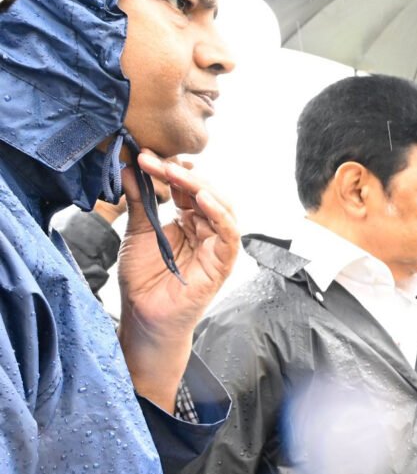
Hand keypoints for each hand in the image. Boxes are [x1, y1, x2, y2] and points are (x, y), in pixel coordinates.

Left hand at [117, 149, 238, 409]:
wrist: (144, 317)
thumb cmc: (145, 280)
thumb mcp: (137, 232)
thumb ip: (139, 202)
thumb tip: (131, 168)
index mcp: (188, 221)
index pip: (186, 188)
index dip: (168, 170)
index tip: (144, 156)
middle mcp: (206, 230)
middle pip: (205, 192)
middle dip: (182, 174)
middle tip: (156, 160)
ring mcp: (216, 246)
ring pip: (222, 207)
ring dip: (201, 187)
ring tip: (177, 173)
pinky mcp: (222, 263)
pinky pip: (228, 234)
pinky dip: (219, 214)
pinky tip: (202, 199)